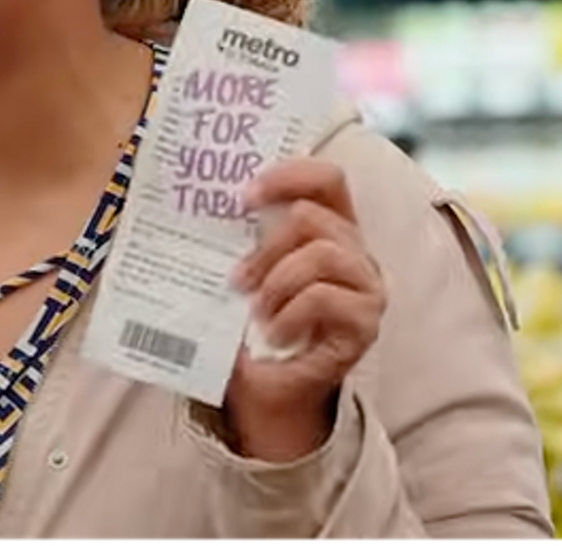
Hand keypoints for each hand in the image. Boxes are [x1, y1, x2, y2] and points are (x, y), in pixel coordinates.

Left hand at [225, 159, 384, 462]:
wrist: (267, 386)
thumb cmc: (252, 321)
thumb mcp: (243, 271)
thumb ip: (238, 239)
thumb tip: (195, 208)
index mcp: (328, 226)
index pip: (326, 179)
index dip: (288, 175)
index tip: (244, 196)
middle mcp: (355, 250)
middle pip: (314, 215)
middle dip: (266, 244)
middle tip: (237, 277)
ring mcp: (367, 286)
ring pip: (323, 253)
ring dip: (276, 281)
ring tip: (255, 308)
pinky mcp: (366, 322)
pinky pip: (325, 298)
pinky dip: (290, 314)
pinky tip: (275, 332)